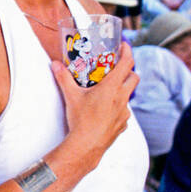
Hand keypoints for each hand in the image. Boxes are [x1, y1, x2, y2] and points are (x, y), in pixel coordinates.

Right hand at [49, 42, 137, 158]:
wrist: (86, 146)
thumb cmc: (81, 120)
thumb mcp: (71, 96)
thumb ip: (64, 78)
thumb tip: (56, 65)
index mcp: (112, 87)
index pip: (127, 63)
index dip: (127, 52)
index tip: (124, 46)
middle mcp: (122, 97)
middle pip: (134, 77)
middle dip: (129, 70)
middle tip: (117, 68)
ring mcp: (124, 112)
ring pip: (128, 95)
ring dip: (122, 89)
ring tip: (108, 91)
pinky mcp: (123, 124)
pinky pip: (124, 111)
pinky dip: (118, 107)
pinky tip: (106, 111)